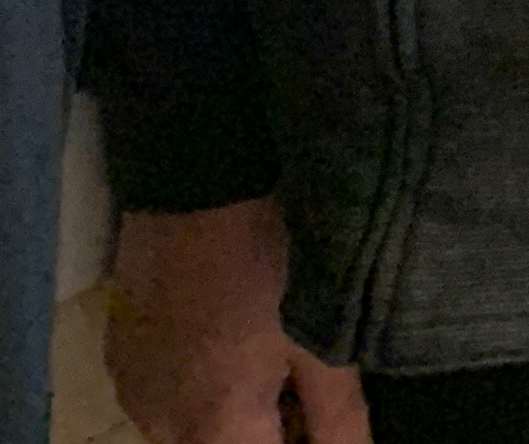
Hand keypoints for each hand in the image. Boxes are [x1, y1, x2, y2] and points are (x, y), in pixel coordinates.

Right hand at [103, 201, 368, 443]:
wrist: (200, 181)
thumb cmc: (277, 259)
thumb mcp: (325, 337)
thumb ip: (337, 416)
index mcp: (215, 425)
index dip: (303, 441)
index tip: (323, 420)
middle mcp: (160, 423)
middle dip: (266, 431)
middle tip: (309, 392)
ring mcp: (133, 387)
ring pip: (190, 428)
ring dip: (234, 412)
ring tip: (278, 359)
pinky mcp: (120, 352)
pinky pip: (165, 392)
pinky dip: (204, 382)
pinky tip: (237, 337)